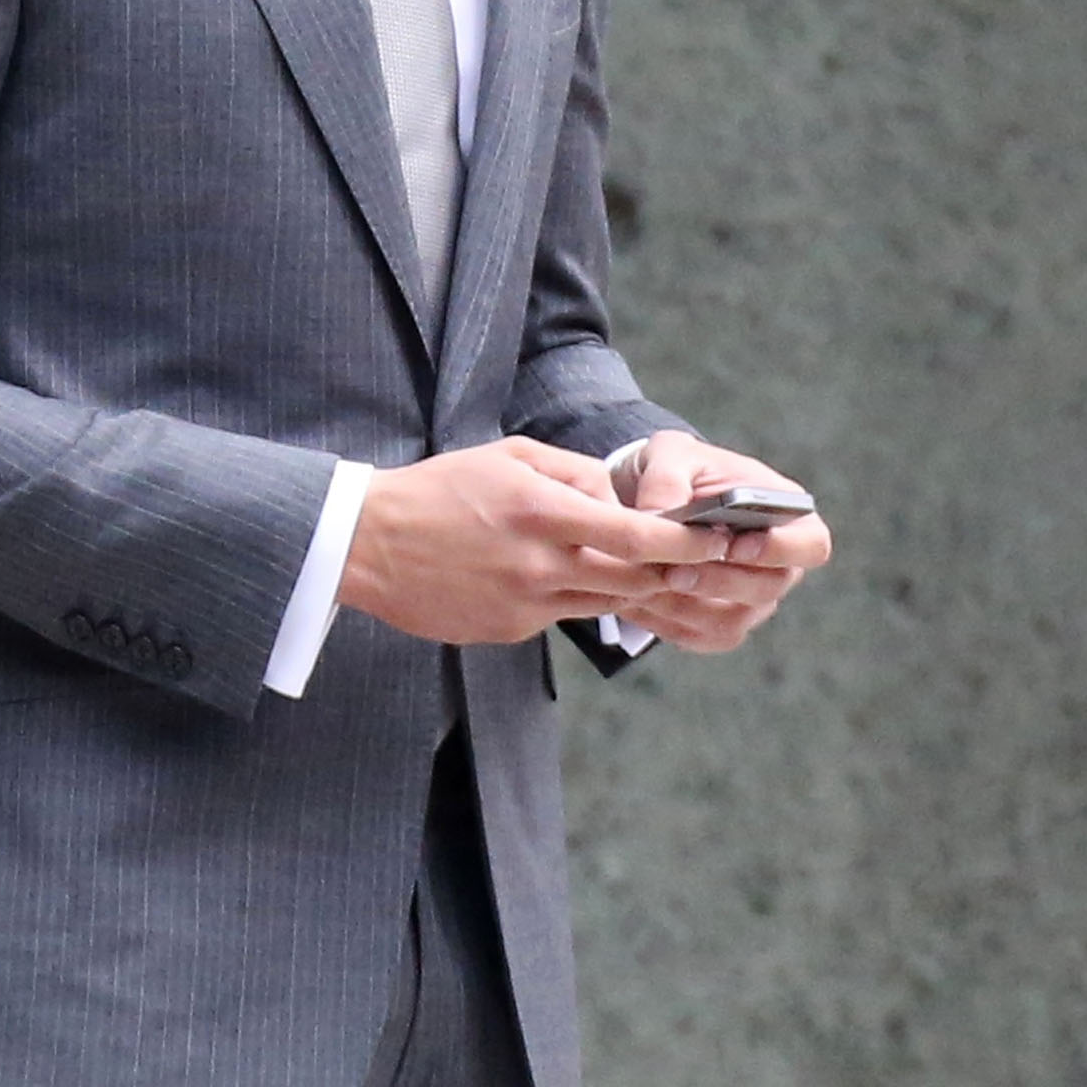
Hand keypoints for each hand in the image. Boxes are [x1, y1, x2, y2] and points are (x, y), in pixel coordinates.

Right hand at [339, 436, 732, 645]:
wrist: (369, 544)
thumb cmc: (441, 488)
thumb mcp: (510, 456)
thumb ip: (575, 473)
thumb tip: (625, 498)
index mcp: (541, 512)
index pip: (636, 535)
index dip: (685, 541)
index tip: (716, 538)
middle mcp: (538, 565)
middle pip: (632, 579)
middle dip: (669, 570)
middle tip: (695, 558)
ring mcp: (524, 605)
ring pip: (603, 604)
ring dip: (626, 586)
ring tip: (632, 562)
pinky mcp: (508, 631)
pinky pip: (560, 616)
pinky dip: (571, 597)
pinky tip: (550, 574)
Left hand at [603, 432, 831, 652]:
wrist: (650, 498)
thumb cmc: (677, 468)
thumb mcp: (670, 455)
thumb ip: (667, 480)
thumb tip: (659, 517)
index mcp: (786, 512)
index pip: (811, 544)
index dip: (780, 550)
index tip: (734, 546)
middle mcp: (778, 562)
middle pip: (770, 588)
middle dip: (720, 582)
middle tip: (675, 571)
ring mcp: (753, 597)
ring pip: (734, 619)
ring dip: (689, 605)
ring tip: (647, 582)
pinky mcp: (722, 621)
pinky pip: (704, 636)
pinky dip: (670, 623)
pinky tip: (639, 600)